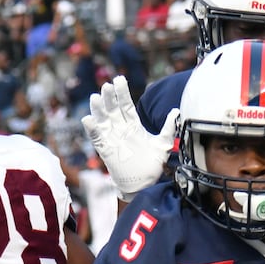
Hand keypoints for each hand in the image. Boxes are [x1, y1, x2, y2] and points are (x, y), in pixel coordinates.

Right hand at [80, 76, 178, 199]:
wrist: (144, 184)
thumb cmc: (153, 164)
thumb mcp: (163, 144)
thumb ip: (168, 127)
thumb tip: (176, 111)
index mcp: (133, 126)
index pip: (126, 105)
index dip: (122, 92)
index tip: (119, 79)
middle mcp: (121, 130)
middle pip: (113, 109)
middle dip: (110, 97)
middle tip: (107, 85)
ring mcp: (112, 139)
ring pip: (103, 120)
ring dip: (98, 110)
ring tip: (95, 98)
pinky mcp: (106, 150)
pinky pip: (97, 138)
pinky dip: (92, 129)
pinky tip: (88, 119)